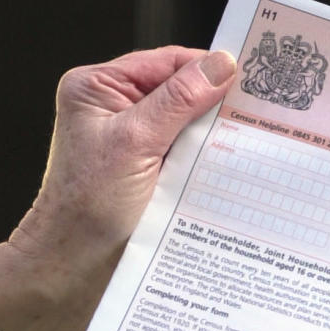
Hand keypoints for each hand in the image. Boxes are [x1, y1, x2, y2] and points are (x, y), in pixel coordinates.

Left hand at [0, 46, 235, 330]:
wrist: (72, 268)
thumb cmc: (86, 208)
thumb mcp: (135, 143)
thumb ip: (178, 100)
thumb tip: (219, 65)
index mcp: (97, 87)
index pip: (165, 62)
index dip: (206, 69)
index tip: (248, 77)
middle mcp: (112, 108)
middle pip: (179, 89)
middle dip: (213, 104)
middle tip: (257, 111)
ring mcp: (130, 139)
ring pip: (186, 123)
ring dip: (212, 135)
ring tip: (247, 142)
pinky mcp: (145, 169)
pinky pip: (185, 152)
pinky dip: (205, 159)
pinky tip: (227, 167)